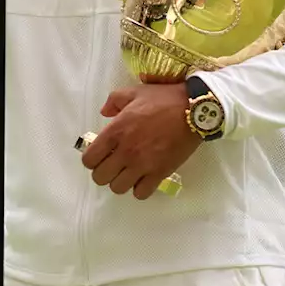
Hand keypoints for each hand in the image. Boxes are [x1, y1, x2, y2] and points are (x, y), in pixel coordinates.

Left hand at [81, 83, 201, 200]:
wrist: (195, 109)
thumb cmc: (164, 99)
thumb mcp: (135, 91)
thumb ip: (115, 100)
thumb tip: (104, 113)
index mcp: (115, 131)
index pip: (89, 159)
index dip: (93, 158)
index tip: (102, 154)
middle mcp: (125, 151)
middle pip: (100, 178)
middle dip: (105, 171)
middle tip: (115, 163)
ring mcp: (142, 164)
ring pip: (118, 188)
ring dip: (122, 181)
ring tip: (131, 171)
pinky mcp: (159, 173)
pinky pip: (140, 193)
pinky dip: (140, 188)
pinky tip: (145, 177)